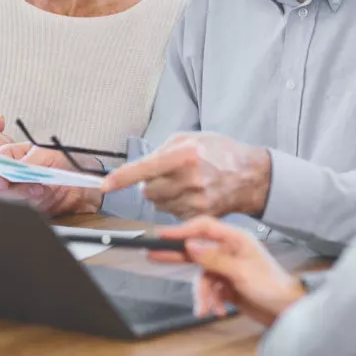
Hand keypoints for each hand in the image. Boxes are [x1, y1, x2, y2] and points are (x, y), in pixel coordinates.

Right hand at [0, 142, 103, 216]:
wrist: (86, 183)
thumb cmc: (68, 161)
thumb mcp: (48, 154)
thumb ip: (27, 161)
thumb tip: (10, 168)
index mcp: (12, 155)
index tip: (0, 180)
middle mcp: (12, 173)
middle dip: (6, 187)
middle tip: (19, 186)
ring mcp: (19, 190)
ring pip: (7, 199)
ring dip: (22, 195)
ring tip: (40, 188)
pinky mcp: (27, 205)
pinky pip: (21, 209)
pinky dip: (32, 204)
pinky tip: (44, 195)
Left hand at [99, 133, 270, 219]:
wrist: (249, 175)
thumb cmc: (219, 152)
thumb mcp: (189, 138)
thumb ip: (162, 151)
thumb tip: (139, 167)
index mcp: (184, 156)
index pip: (145, 169)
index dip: (122, 178)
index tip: (105, 185)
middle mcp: (189, 180)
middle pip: (148, 191)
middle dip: (149, 184)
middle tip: (165, 175)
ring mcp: (196, 201)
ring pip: (158, 205)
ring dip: (163, 196)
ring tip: (183, 184)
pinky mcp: (200, 216)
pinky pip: (172, 214)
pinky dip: (175, 206)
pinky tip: (191, 195)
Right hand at [148, 216, 305, 325]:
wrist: (287, 310)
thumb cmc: (271, 285)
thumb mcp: (240, 271)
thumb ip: (213, 258)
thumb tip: (189, 245)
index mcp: (235, 239)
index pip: (204, 227)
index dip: (183, 229)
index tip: (163, 235)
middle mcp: (229, 250)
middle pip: (197, 249)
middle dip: (177, 255)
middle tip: (153, 253)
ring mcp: (227, 268)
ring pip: (202, 276)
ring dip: (203, 294)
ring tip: (205, 308)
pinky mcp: (226, 284)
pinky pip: (209, 289)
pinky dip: (211, 300)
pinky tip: (216, 310)